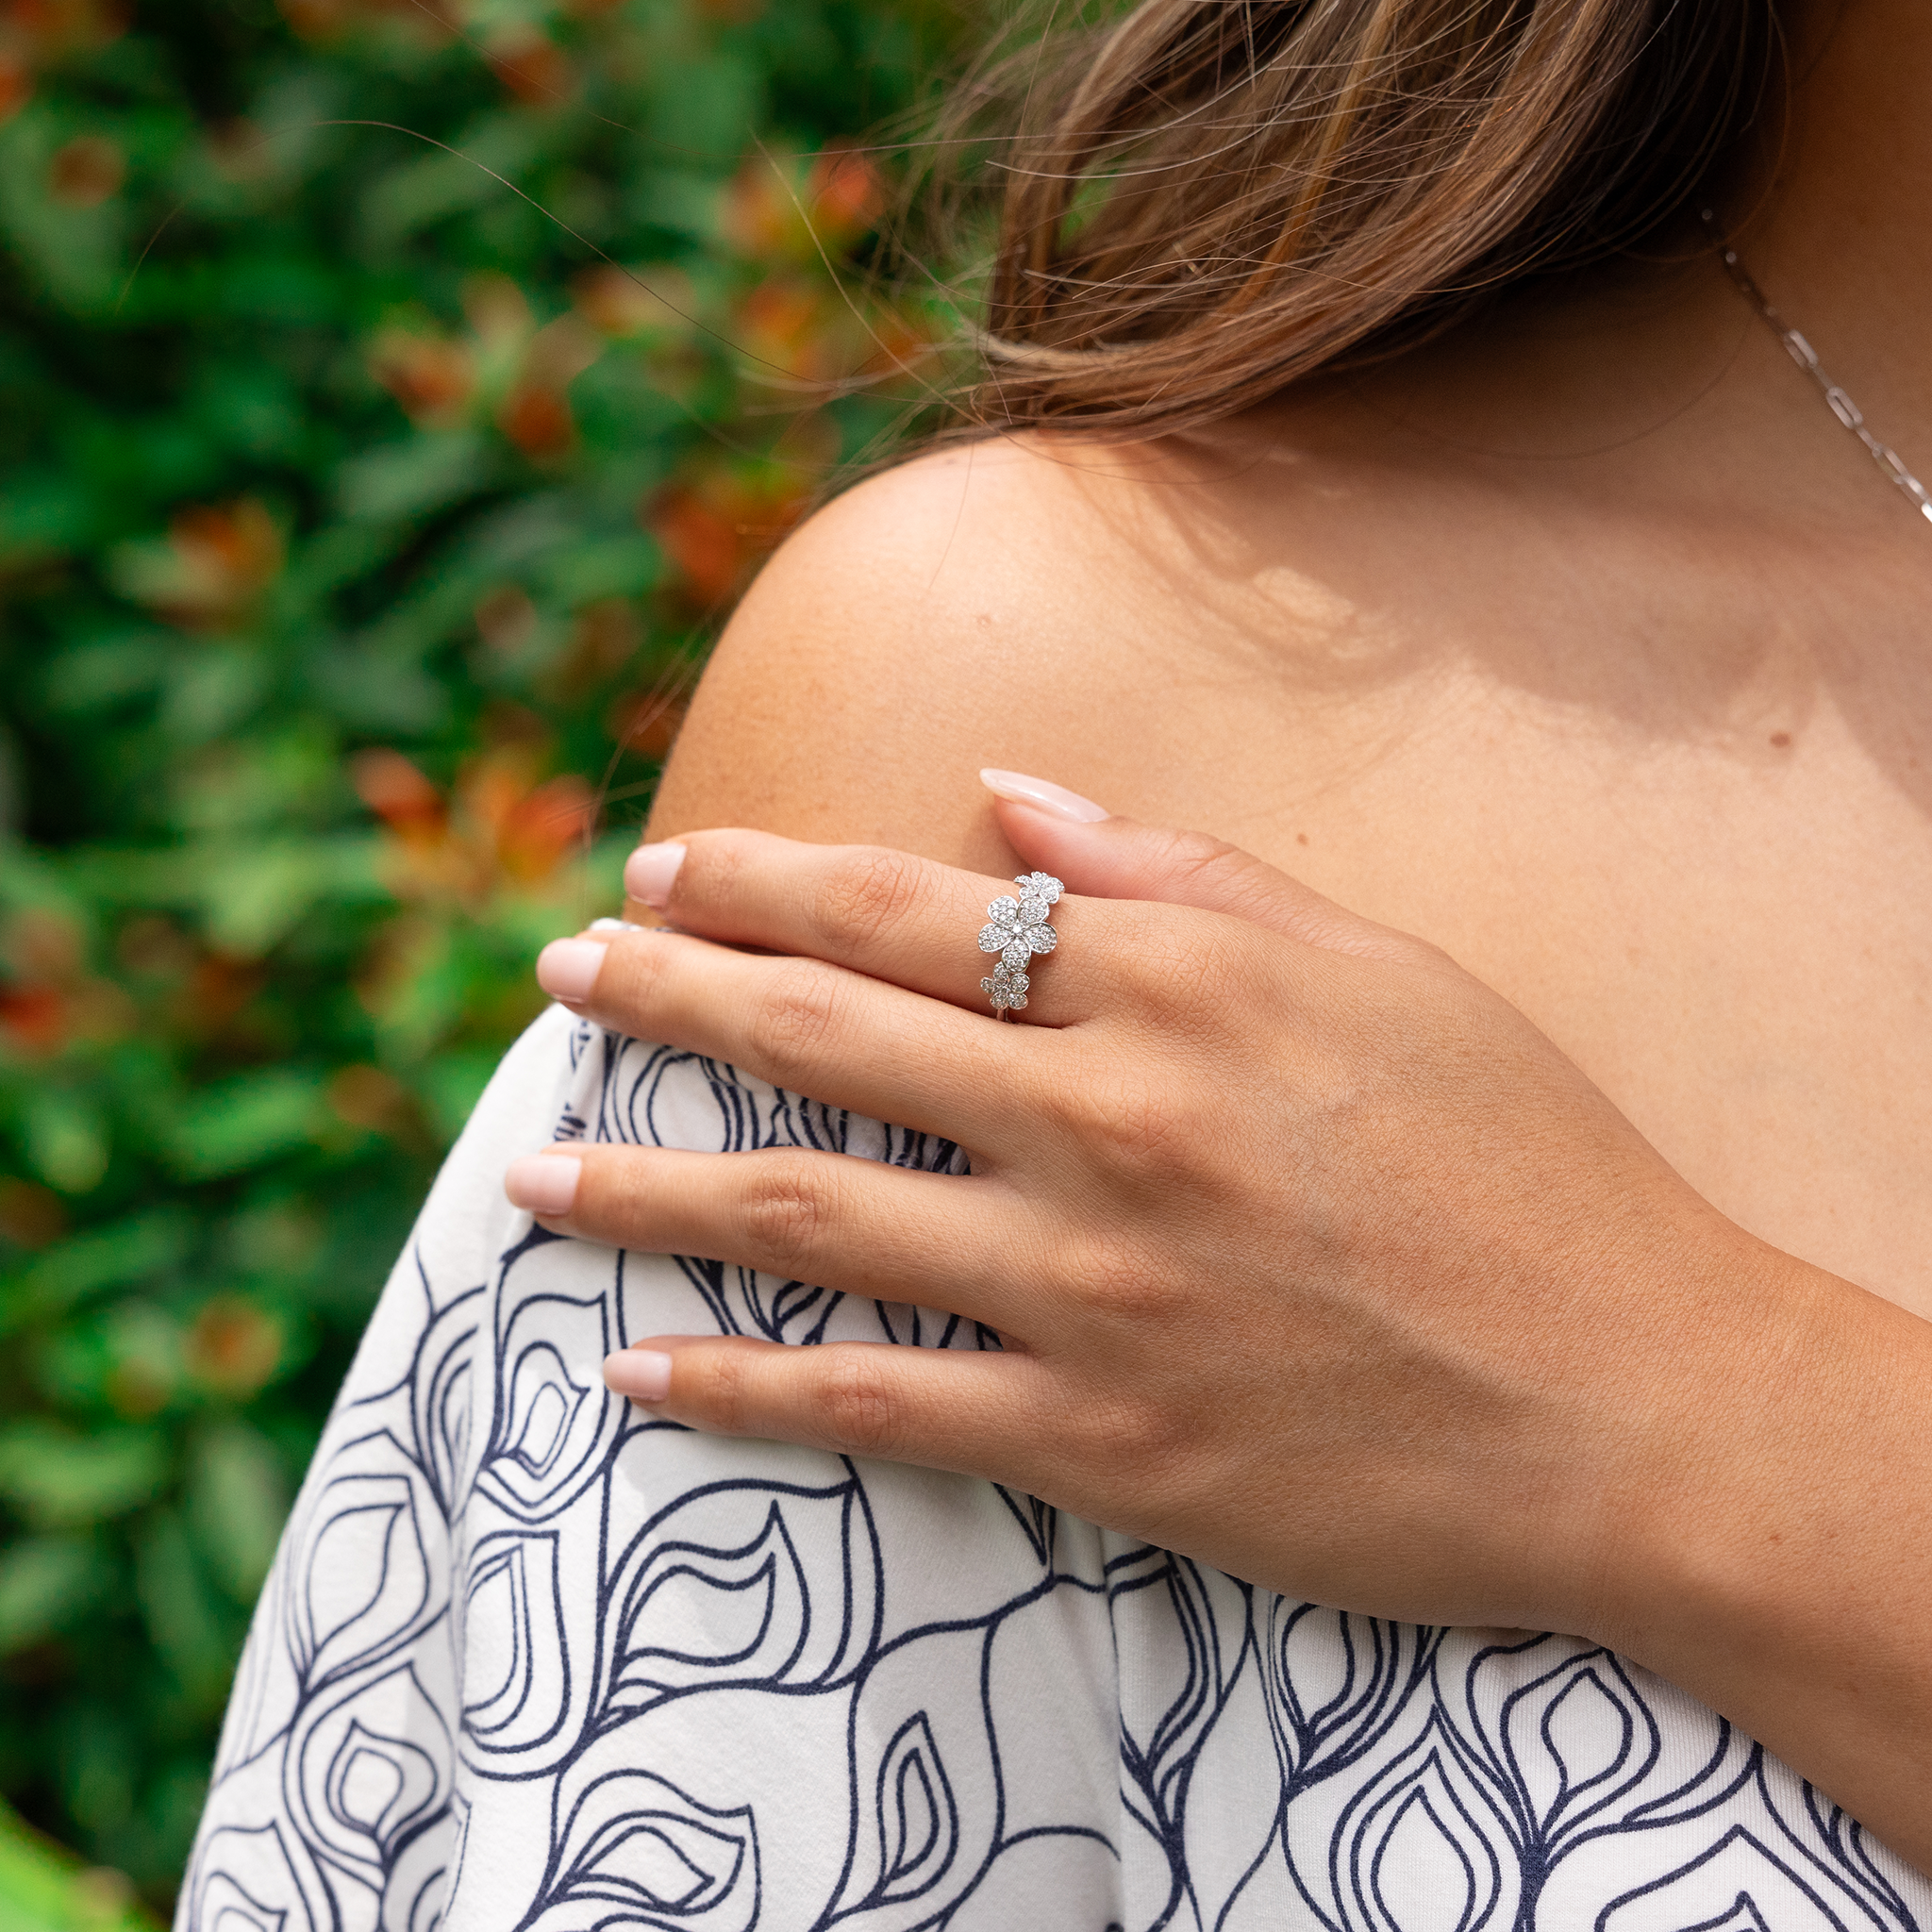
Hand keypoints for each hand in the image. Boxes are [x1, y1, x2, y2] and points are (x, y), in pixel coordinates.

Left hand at [505, 783, 1822, 1650]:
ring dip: (648, 1183)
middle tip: (555, 976)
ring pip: (812, 1213)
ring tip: (529, 1167)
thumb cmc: (1524, 1158)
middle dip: (665, 996)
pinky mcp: (1099, 1435)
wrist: (1639, 1397)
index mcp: (1172, 987)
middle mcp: (1105, 1122)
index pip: (909, 911)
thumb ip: (1178, 870)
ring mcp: (1090, 1287)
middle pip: (824, 1037)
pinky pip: (876, 1405)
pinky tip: (636, 1370)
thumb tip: (1007, 794)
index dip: (762, 884)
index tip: (662, 874)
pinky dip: (741, 1386)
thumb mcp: (1376, 965)